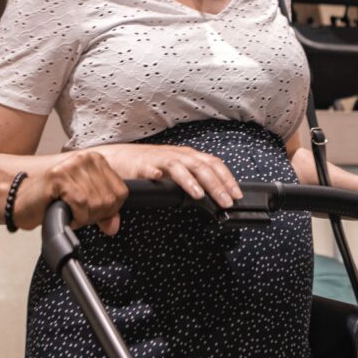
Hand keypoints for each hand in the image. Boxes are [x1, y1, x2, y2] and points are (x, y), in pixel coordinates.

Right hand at [11, 149, 128, 234]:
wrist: (19, 201)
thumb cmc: (50, 201)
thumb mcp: (84, 205)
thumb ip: (103, 213)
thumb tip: (113, 227)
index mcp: (96, 161)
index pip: (121, 192)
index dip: (109, 210)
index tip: (91, 213)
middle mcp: (86, 158)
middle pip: (110, 199)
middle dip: (94, 215)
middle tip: (77, 214)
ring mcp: (72, 165)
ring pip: (96, 202)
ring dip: (83, 217)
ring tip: (69, 211)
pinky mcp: (59, 177)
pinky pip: (81, 203)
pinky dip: (75, 215)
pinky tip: (64, 212)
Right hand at [98, 144, 241, 208]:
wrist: (121, 158)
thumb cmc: (151, 166)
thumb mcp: (179, 171)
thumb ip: (195, 180)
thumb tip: (215, 197)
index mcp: (189, 156)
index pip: (214, 164)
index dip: (227, 179)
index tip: (237, 195)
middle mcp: (177, 155)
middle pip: (201, 166)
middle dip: (216, 185)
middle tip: (226, 201)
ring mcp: (159, 159)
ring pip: (179, 166)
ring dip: (191, 180)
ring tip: (199, 195)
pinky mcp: (140, 166)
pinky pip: (149, 169)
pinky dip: (154, 173)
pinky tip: (158, 180)